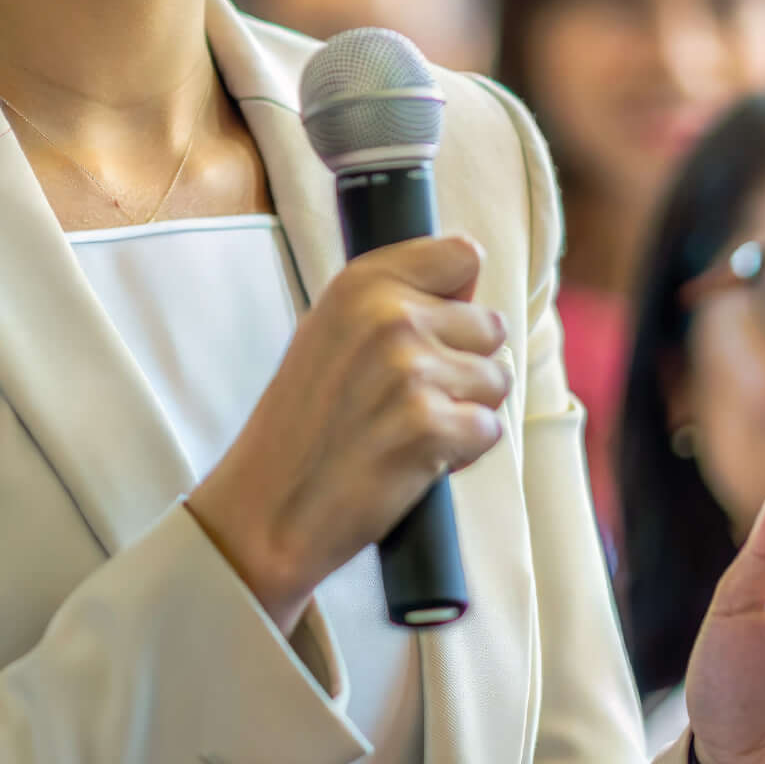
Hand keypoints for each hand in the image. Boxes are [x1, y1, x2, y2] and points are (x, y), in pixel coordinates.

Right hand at [184, 235, 510, 624]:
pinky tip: (414, 460)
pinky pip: (489, 429)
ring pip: (497, 379)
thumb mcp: (330, 332)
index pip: (463, 256)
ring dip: (465, 411)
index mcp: (362, 282)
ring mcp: (411, 370)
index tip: (431, 332)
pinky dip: (462, 452)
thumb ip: (392, 302)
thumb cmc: (304, 425)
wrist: (267, 507)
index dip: (458, 300)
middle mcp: (390, 316)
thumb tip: (469, 289)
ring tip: (407, 430)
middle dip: (464, 366)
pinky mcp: (430, 425)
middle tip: (408, 400)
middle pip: (491, 326)